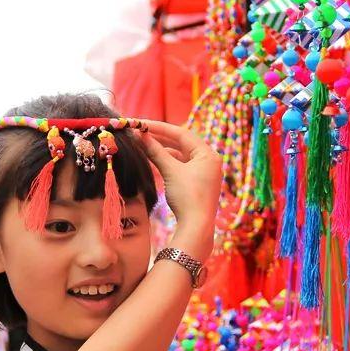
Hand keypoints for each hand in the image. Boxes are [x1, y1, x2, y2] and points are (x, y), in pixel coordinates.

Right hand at [135, 120, 219, 255]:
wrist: (196, 227)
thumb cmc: (187, 197)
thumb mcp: (170, 171)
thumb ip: (155, 151)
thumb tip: (140, 135)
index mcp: (208, 154)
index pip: (182, 133)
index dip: (160, 128)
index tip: (141, 124)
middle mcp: (209, 161)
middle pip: (181, 143)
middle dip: (160, 139)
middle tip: (140, 133)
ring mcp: (204, 173)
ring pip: (180, 156)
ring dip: (162, 151)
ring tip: (143, 146)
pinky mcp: (197, 183)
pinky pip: (180, 167)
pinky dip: (167, 163)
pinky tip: (153, 161)